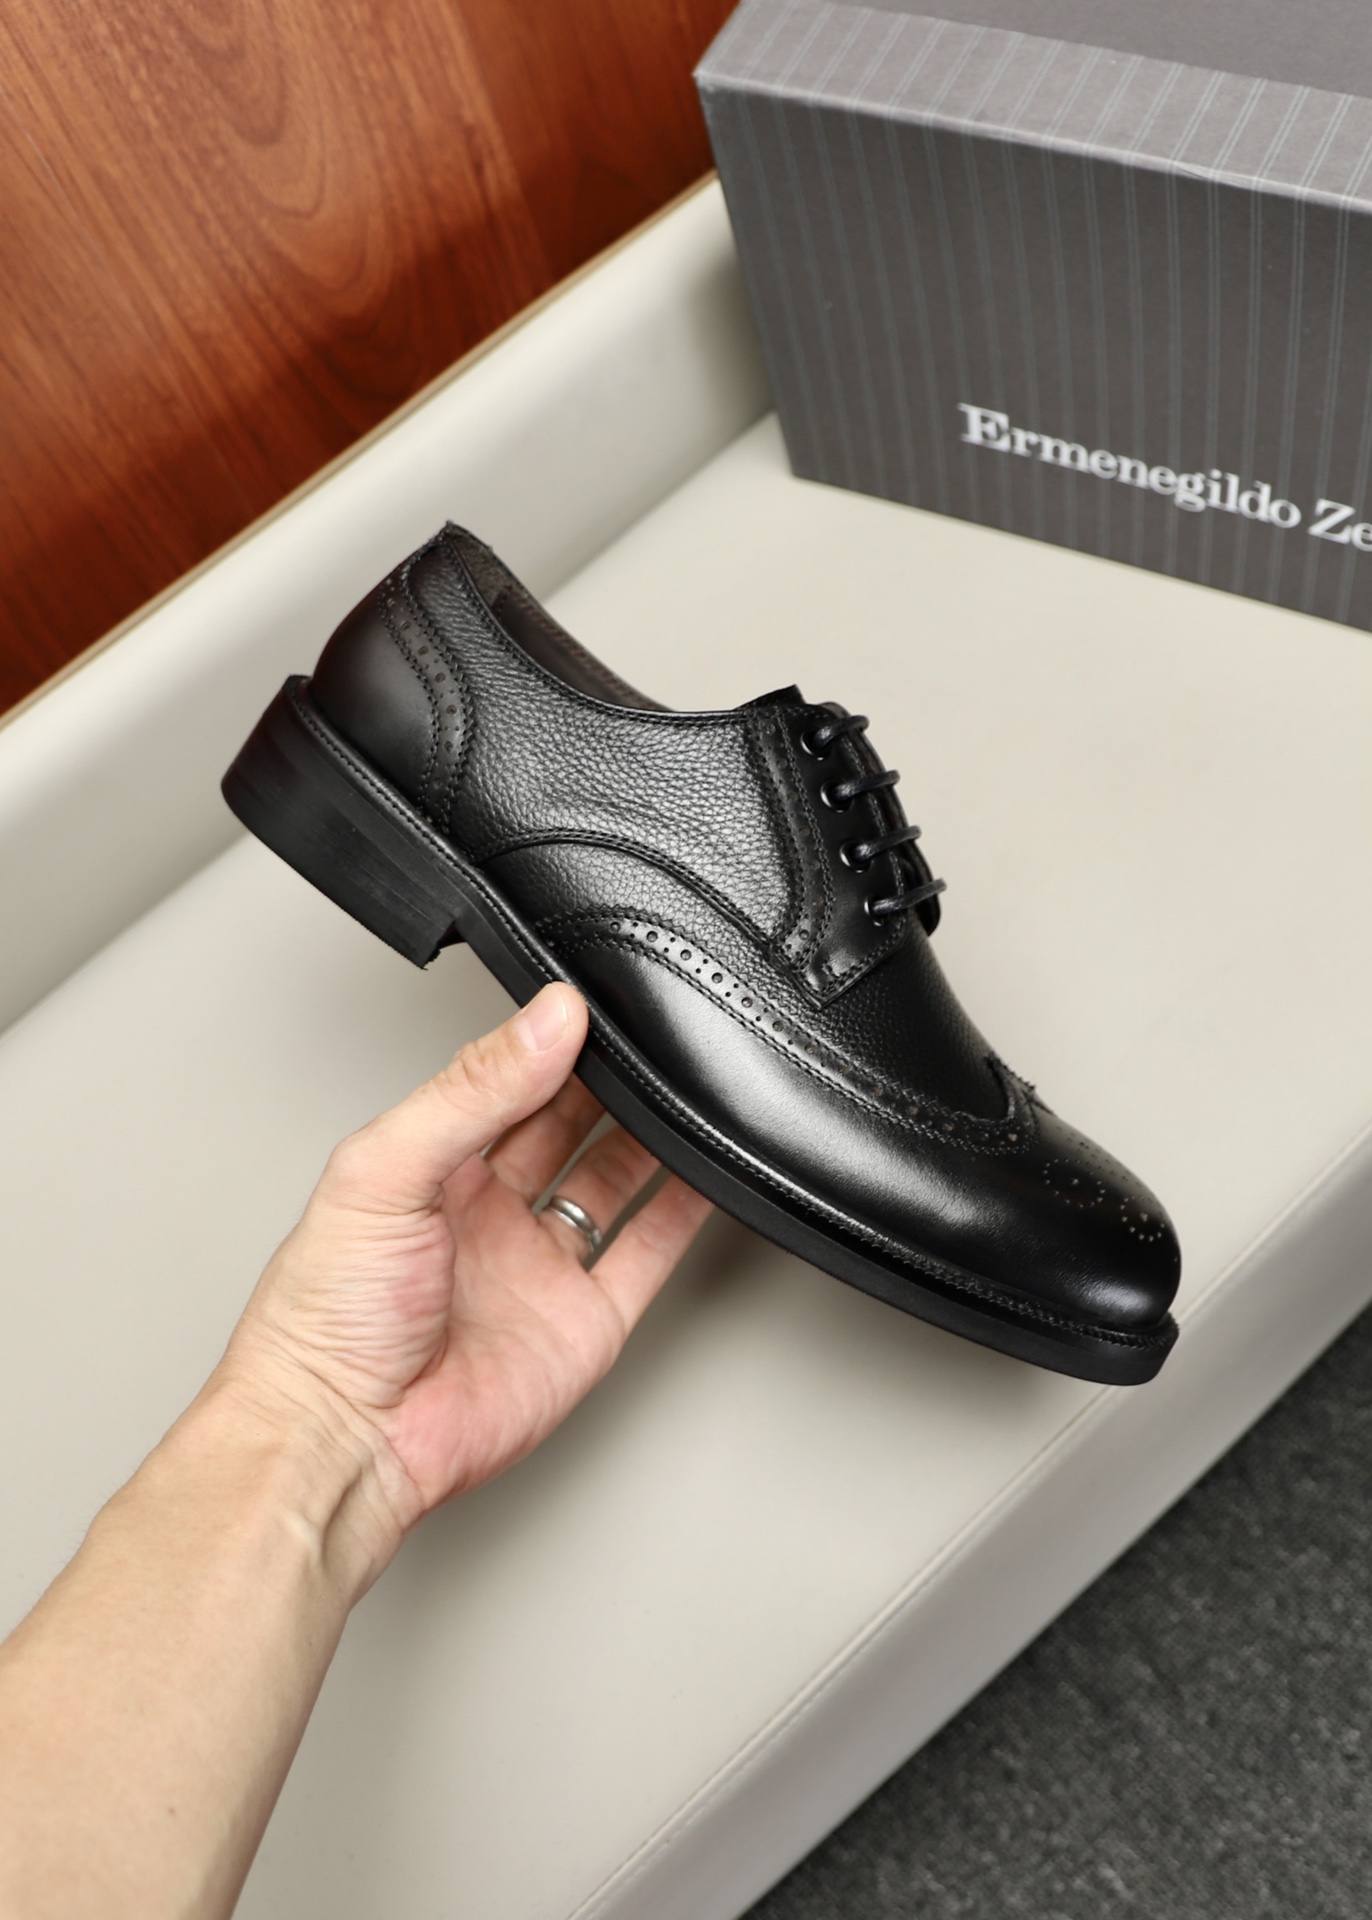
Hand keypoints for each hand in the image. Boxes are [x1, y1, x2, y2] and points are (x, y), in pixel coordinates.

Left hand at [217, 983, 710, 1553]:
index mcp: (429, 1166)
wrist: (345, 1441)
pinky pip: (646, 1254)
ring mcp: (537, 1266)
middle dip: (607, 1079)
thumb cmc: (325, 1318)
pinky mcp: (582, 1322)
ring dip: (652, 1136)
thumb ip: (472, 1090)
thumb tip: (546, 1019)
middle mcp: (486, 1212)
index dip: (547, 1041)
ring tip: (692, 1086)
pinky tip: (711, 1172)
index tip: (594, 999)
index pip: (502, 1081)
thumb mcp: (385, 1169)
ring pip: (613, 1180)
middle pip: (565, 1123)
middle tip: (651, 1034)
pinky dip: (685, 1214)